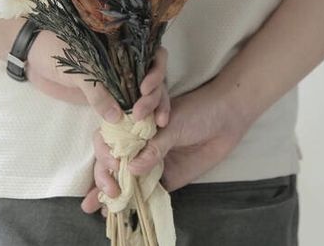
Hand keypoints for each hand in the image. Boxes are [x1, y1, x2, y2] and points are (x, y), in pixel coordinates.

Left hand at [28, 29, 168, 124]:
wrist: (31, 56)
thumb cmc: (56, 48)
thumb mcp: (79, 67)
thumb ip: (98, 91)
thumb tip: (117, 118)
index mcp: (124, 46)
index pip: (153, 56)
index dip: (156, 71)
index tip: (145, 88)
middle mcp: (125, 63)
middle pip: (153, 78)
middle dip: (155, 96)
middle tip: (143, 115)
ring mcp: (117, 81)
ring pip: (143, 95)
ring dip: (152, 108)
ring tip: (156, 125)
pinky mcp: (105, 96)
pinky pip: (125, 107)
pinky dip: (133, 119)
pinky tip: (141, 131)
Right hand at [82, 76, 251, 215]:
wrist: (227, 118)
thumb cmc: (198, 111)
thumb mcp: (174, 124)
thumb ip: (154, 146)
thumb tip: (131, 168)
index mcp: (137, 124)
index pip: (110, 138)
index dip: (105, 151)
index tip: (112, 162)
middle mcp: (141, 143)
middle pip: (113, 161)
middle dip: (104, 176)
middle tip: (109, 190)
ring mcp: (152, 161)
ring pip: (125, 179)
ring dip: (108, 193)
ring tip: (95, 208)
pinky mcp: (166, 177)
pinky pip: (145, 192)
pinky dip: (131, 202)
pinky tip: (117, 213)